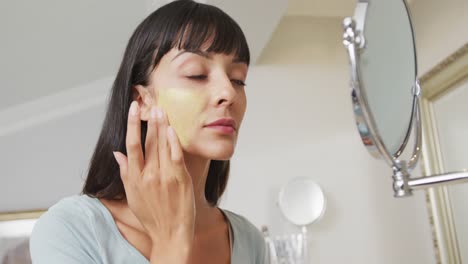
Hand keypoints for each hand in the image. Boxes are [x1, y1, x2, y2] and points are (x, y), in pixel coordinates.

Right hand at [113, 101, 194, 261]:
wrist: (170, 233)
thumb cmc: (151, 216)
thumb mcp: (132, 195)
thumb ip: (125, 173)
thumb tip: (117, 153)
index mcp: (135, 178)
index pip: (132, 145)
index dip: (132, 125)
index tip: (133, 109)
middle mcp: (148, 175)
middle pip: (147, 142)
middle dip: (148, 120)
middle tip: (149, 102)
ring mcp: (164, 177)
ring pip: (161, 146)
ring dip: (161, 125)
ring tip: (160, 109)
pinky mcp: (180, 179)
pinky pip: (175, 156)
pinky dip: (173, 142)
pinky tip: (171, 129)